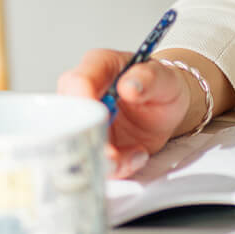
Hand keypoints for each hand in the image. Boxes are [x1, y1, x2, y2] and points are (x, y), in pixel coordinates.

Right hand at [57, 48, 195, 179]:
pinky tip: (136, 156)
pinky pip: (93, 163)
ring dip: (104, 159)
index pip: (77, 81)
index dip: (84, 100)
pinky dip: (115, 167)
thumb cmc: (161, 86)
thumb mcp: (165, 78)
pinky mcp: (90, 146)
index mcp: (98, 67)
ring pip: (78, 145)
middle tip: (114, 153)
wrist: (165, 109)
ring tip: (134, 155)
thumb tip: (129, 86)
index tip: (102, 118)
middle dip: (89, 139)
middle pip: (69, 118)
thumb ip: (150, 78)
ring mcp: (83, 122)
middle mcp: (83, 94)